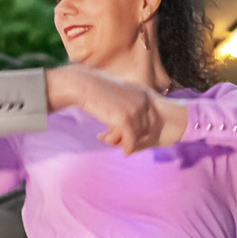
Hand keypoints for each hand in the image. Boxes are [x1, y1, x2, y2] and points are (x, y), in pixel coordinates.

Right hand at [45, 66, 176, 153]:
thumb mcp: (121, 93)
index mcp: (144, 93)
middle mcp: (143, 101)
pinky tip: (124, 152)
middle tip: (121, 140)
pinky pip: (131, 141)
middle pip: (147, 128)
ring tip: (113, 141)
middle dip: (136, 137)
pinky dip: (128, 148)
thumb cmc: (99, 90)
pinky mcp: (124, 120)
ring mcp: (135, 110)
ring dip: (127, 141)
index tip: (133, 134)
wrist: (84, 85)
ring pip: (138, 135)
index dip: (144, 129)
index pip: (152, 118)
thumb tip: (140, 120)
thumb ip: (132, 102)